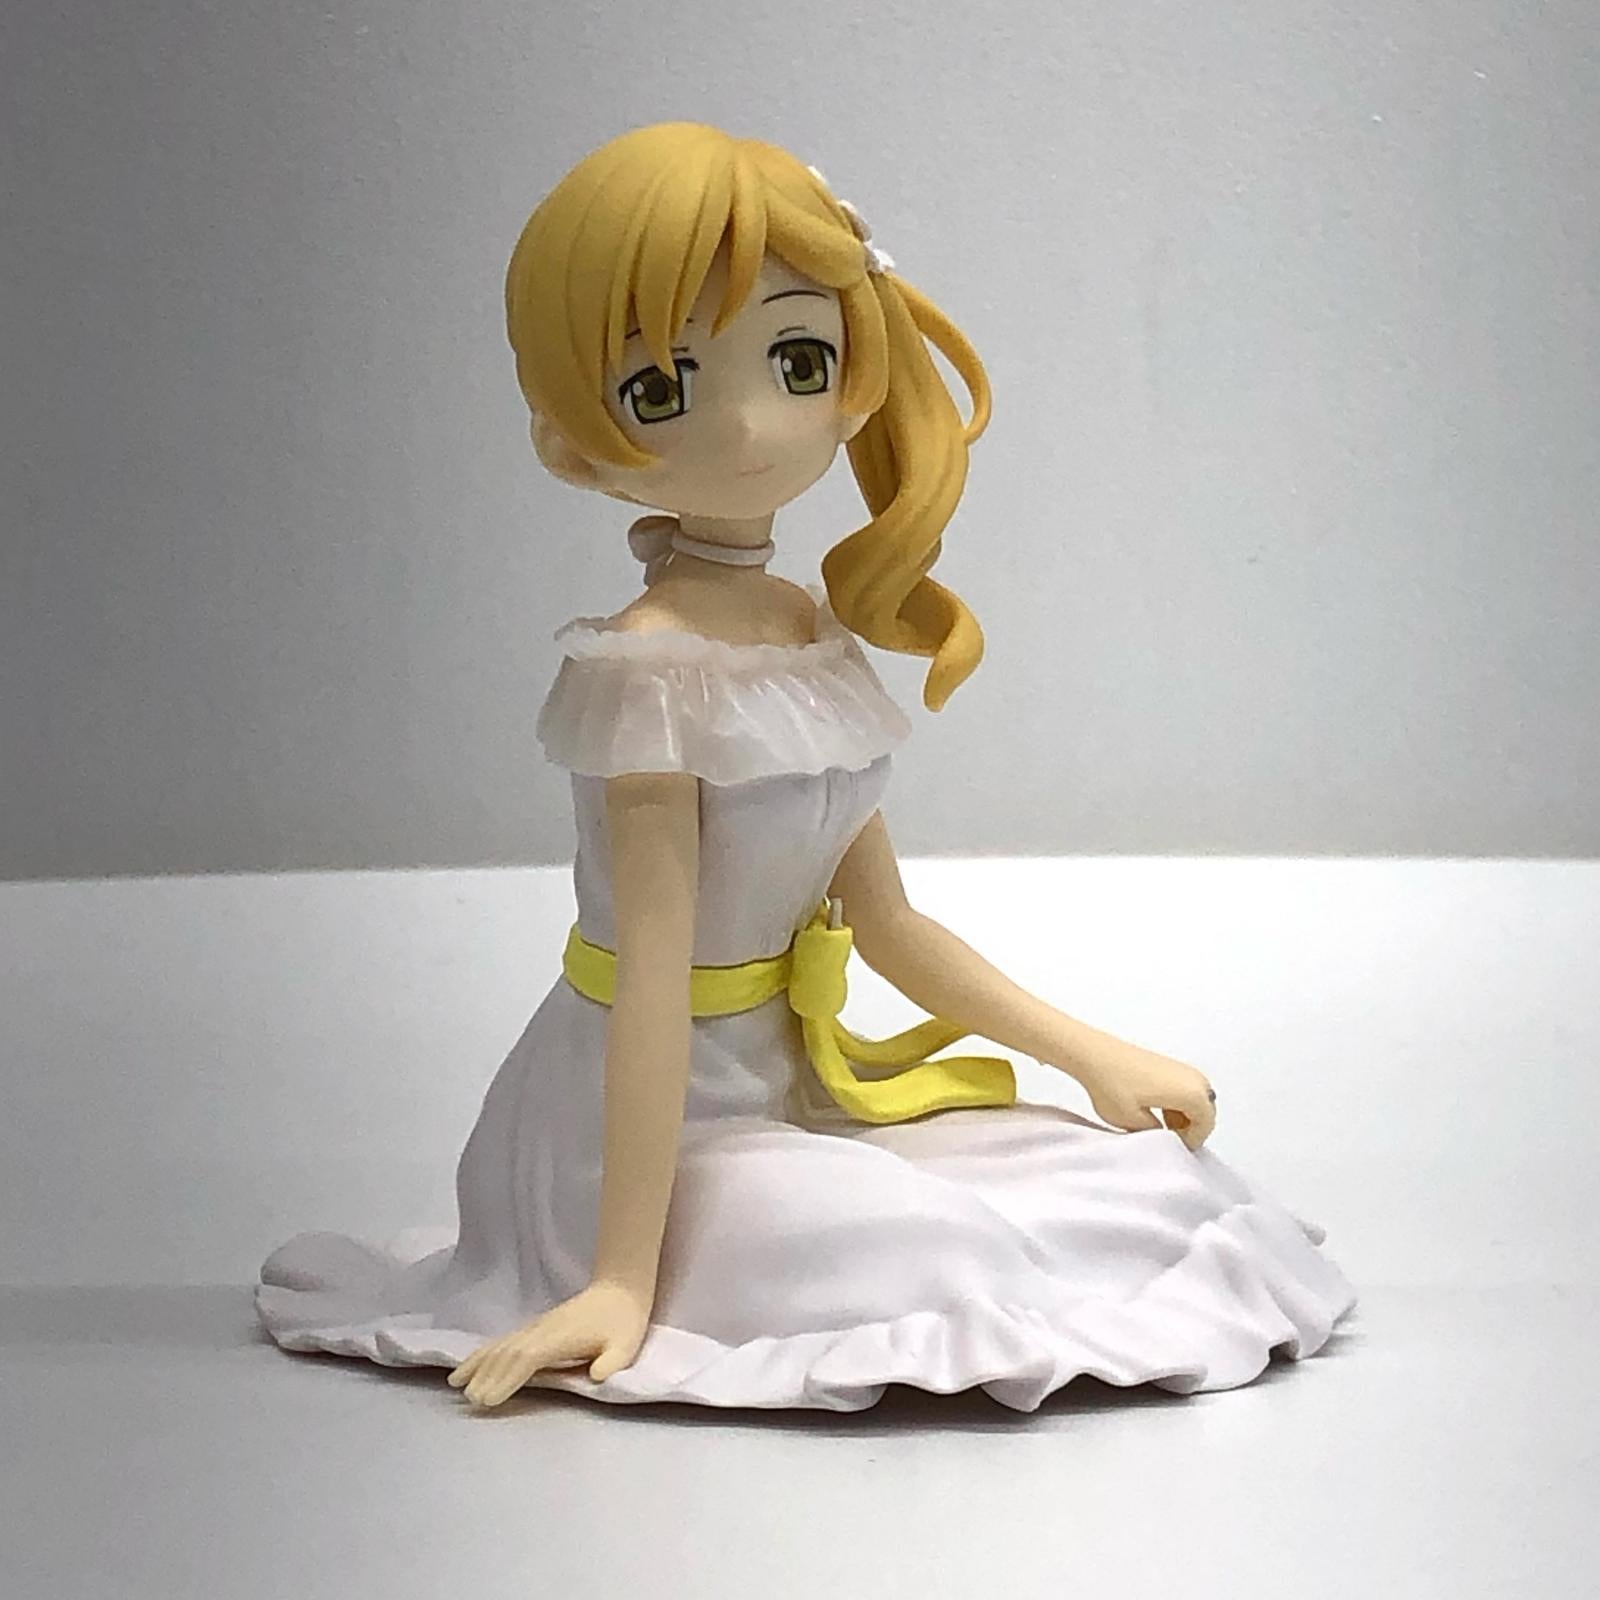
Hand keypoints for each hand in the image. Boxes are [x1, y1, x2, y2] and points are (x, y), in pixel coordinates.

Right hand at [446, 1279, 650, 1408]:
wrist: (620, 1290)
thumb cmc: (624, 1321)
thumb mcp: (626, 1345)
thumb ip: (612, 1362)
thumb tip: (596, 1377)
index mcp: (560, 1338)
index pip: (527, 1359)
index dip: (506, 1378)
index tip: (488, 1399)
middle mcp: (542, 1331)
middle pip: (508, 1353)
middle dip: (487, 1375)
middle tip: (469, 1400)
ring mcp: (537, 1328)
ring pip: (502, 1345)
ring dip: (479, 1363)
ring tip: (455, 1382)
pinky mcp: (536, 1328)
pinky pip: (504, 1341)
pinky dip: (485, 1352)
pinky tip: (473, 1363)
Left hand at [1057, 1034, 1217, 1151]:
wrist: (1093, 1055)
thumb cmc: (1112, 1084)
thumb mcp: (1134, 1123)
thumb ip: (1158, 1135)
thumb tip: (1165, 1137)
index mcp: (1191, 1092)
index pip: (1206, 1125)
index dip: (1192, 1141)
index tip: (1176, 1148)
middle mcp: (1192, 1077)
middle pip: (1205, 1111)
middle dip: (1190, 1128)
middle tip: (1169, 1139)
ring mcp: (1181, 1068)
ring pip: (1196, 1099)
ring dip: (1184, 1115)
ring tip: (1159, 1126)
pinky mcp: (1169, 1064)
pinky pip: (1186, 1088)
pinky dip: (1177, 1102)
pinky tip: (1156, 1110)